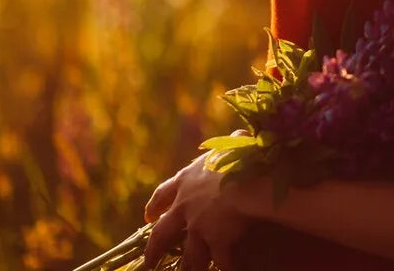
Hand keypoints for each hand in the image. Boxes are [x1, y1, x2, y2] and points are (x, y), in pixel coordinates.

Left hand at [142, 149, 261, 270]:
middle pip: (163, 232)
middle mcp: (186, 206)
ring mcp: (198, 226)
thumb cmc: (241, 155)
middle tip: (149, 261)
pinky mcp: (215, 240)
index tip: (147, 216)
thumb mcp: (232, 143)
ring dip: (190, 267)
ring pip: (190, 254)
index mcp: (187, 180)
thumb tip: (240, 135)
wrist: (246, 178)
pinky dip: (226, 267)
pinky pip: (221, 261)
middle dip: (155, 248)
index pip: (163, 193)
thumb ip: (231, 143)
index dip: (155, 205)